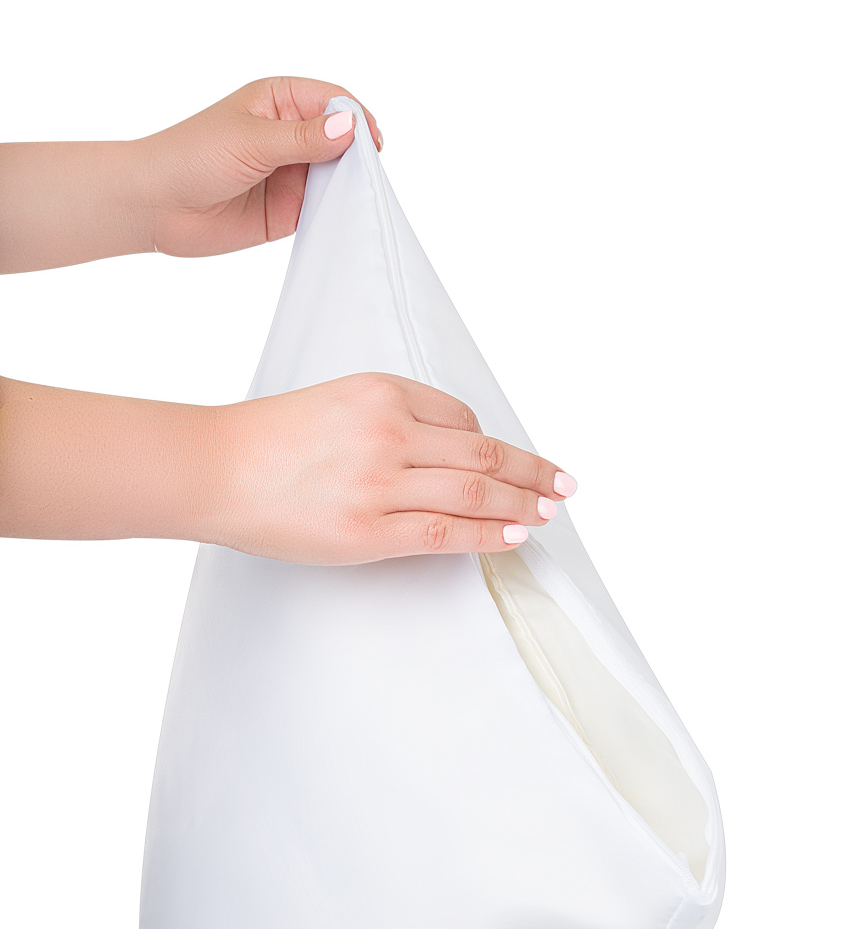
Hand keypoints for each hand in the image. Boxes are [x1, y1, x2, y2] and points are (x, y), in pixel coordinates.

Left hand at [140, 79, 381, 256]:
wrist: (158, 205)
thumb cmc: (191, 157)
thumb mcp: (252, 140)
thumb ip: (303, 138)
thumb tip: (350, 128)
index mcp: (279, 101)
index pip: (332, 101)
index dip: (355, 119)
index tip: (370, 144)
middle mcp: (290, 135)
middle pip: (343, 139)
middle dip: (359, 155)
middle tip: (368, 176)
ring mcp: (293, 173)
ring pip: (339, 175)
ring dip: (351, 186)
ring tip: (358, 200)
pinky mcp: (292, 209)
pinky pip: (327, 209)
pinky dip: (339, 213)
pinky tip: (344, 219)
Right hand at [211, 374, 575, 563]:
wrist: (213, 468)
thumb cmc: (271, 440)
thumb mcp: (340, 402)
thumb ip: (395, 419)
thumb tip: (458, 452)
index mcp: (382, 392)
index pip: (462, 419)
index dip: (495, 446)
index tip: (518, 464)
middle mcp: (388, 432)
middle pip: (482, 454)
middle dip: (532, 472)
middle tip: (565, 486)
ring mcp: (379, 483)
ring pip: (474, 492)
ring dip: (522, 504)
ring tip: (550, 513)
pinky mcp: (368, 530)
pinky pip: (445, 531)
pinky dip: (488, 534)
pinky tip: (514, 536)